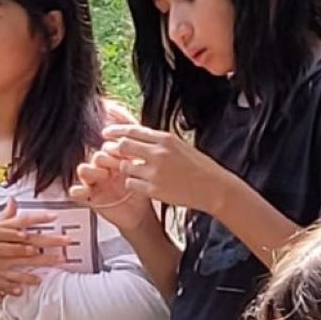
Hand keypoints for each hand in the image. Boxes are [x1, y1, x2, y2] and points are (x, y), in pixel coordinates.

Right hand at [70, 150, 155, 231]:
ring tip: (104, 176)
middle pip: (97, 156)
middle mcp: (102, 169)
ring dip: (92, 170)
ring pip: (83, 169)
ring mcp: (94, 182)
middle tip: (118, 167)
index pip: (109, 147)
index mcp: (115, 161)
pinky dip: (77, 191)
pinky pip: (75, 191)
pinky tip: (87, 192)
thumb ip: (137, 165)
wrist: (139, 215)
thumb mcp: (141, 178)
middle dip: (107, 159)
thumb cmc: (140, 195)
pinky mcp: (88, 196)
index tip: (126, 156)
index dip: (115, 149)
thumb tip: (138, 153)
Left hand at [99, 124, 230, 214]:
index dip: (116, 130)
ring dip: (125, 168)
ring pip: (125, 166)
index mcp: (165, 139)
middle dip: (116, 149)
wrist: (214, 187)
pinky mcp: (154, 189)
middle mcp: (158, 153)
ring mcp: (155, 171)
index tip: (106, 132)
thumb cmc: (199, 167)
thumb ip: (160, 142)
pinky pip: (131, 183)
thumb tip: (139, 136)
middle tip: (112, 153)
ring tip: (135, 171)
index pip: (133, 130)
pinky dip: (133, 183)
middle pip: (123, 146)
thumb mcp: (180, 146)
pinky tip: (142, 184)